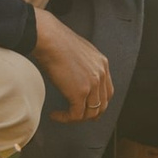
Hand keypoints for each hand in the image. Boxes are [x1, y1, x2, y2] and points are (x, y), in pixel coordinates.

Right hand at [32, 7, 113, 123]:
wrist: (49, 39)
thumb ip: (82, 64)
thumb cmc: (55, 41)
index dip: (99, 103)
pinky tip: (55, 115)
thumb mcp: (78, 51)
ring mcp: (92, 84)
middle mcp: (101, 74)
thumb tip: (74, 75)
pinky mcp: (80, 93)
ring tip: (63, 116)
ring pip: (90, 113)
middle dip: (91, 114)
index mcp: (102, 64)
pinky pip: (76, 115)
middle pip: (102, 104)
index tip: (88, 108)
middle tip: (77, 118)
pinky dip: (65, 118)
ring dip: (76, 118)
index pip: (107, 91)